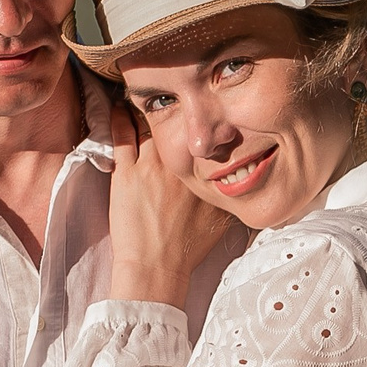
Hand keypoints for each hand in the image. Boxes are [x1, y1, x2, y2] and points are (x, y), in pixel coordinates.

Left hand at [107, 104, 234, 305]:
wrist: (157, 268)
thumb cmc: (188, 248)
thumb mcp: (222, 221)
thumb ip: (232, 196)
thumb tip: (247, 183)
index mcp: (205, 174)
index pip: (204, 138)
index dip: (199, 123)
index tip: (197, 111)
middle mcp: (181, 165)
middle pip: (177, 126)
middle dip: (174, 110)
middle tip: (170, 98)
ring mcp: (151, 167)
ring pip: (149, 126)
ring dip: (146, 111)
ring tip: (143, 98)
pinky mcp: (126, 174)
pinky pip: (121, 136)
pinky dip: (119, 118)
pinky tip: (119, 107)